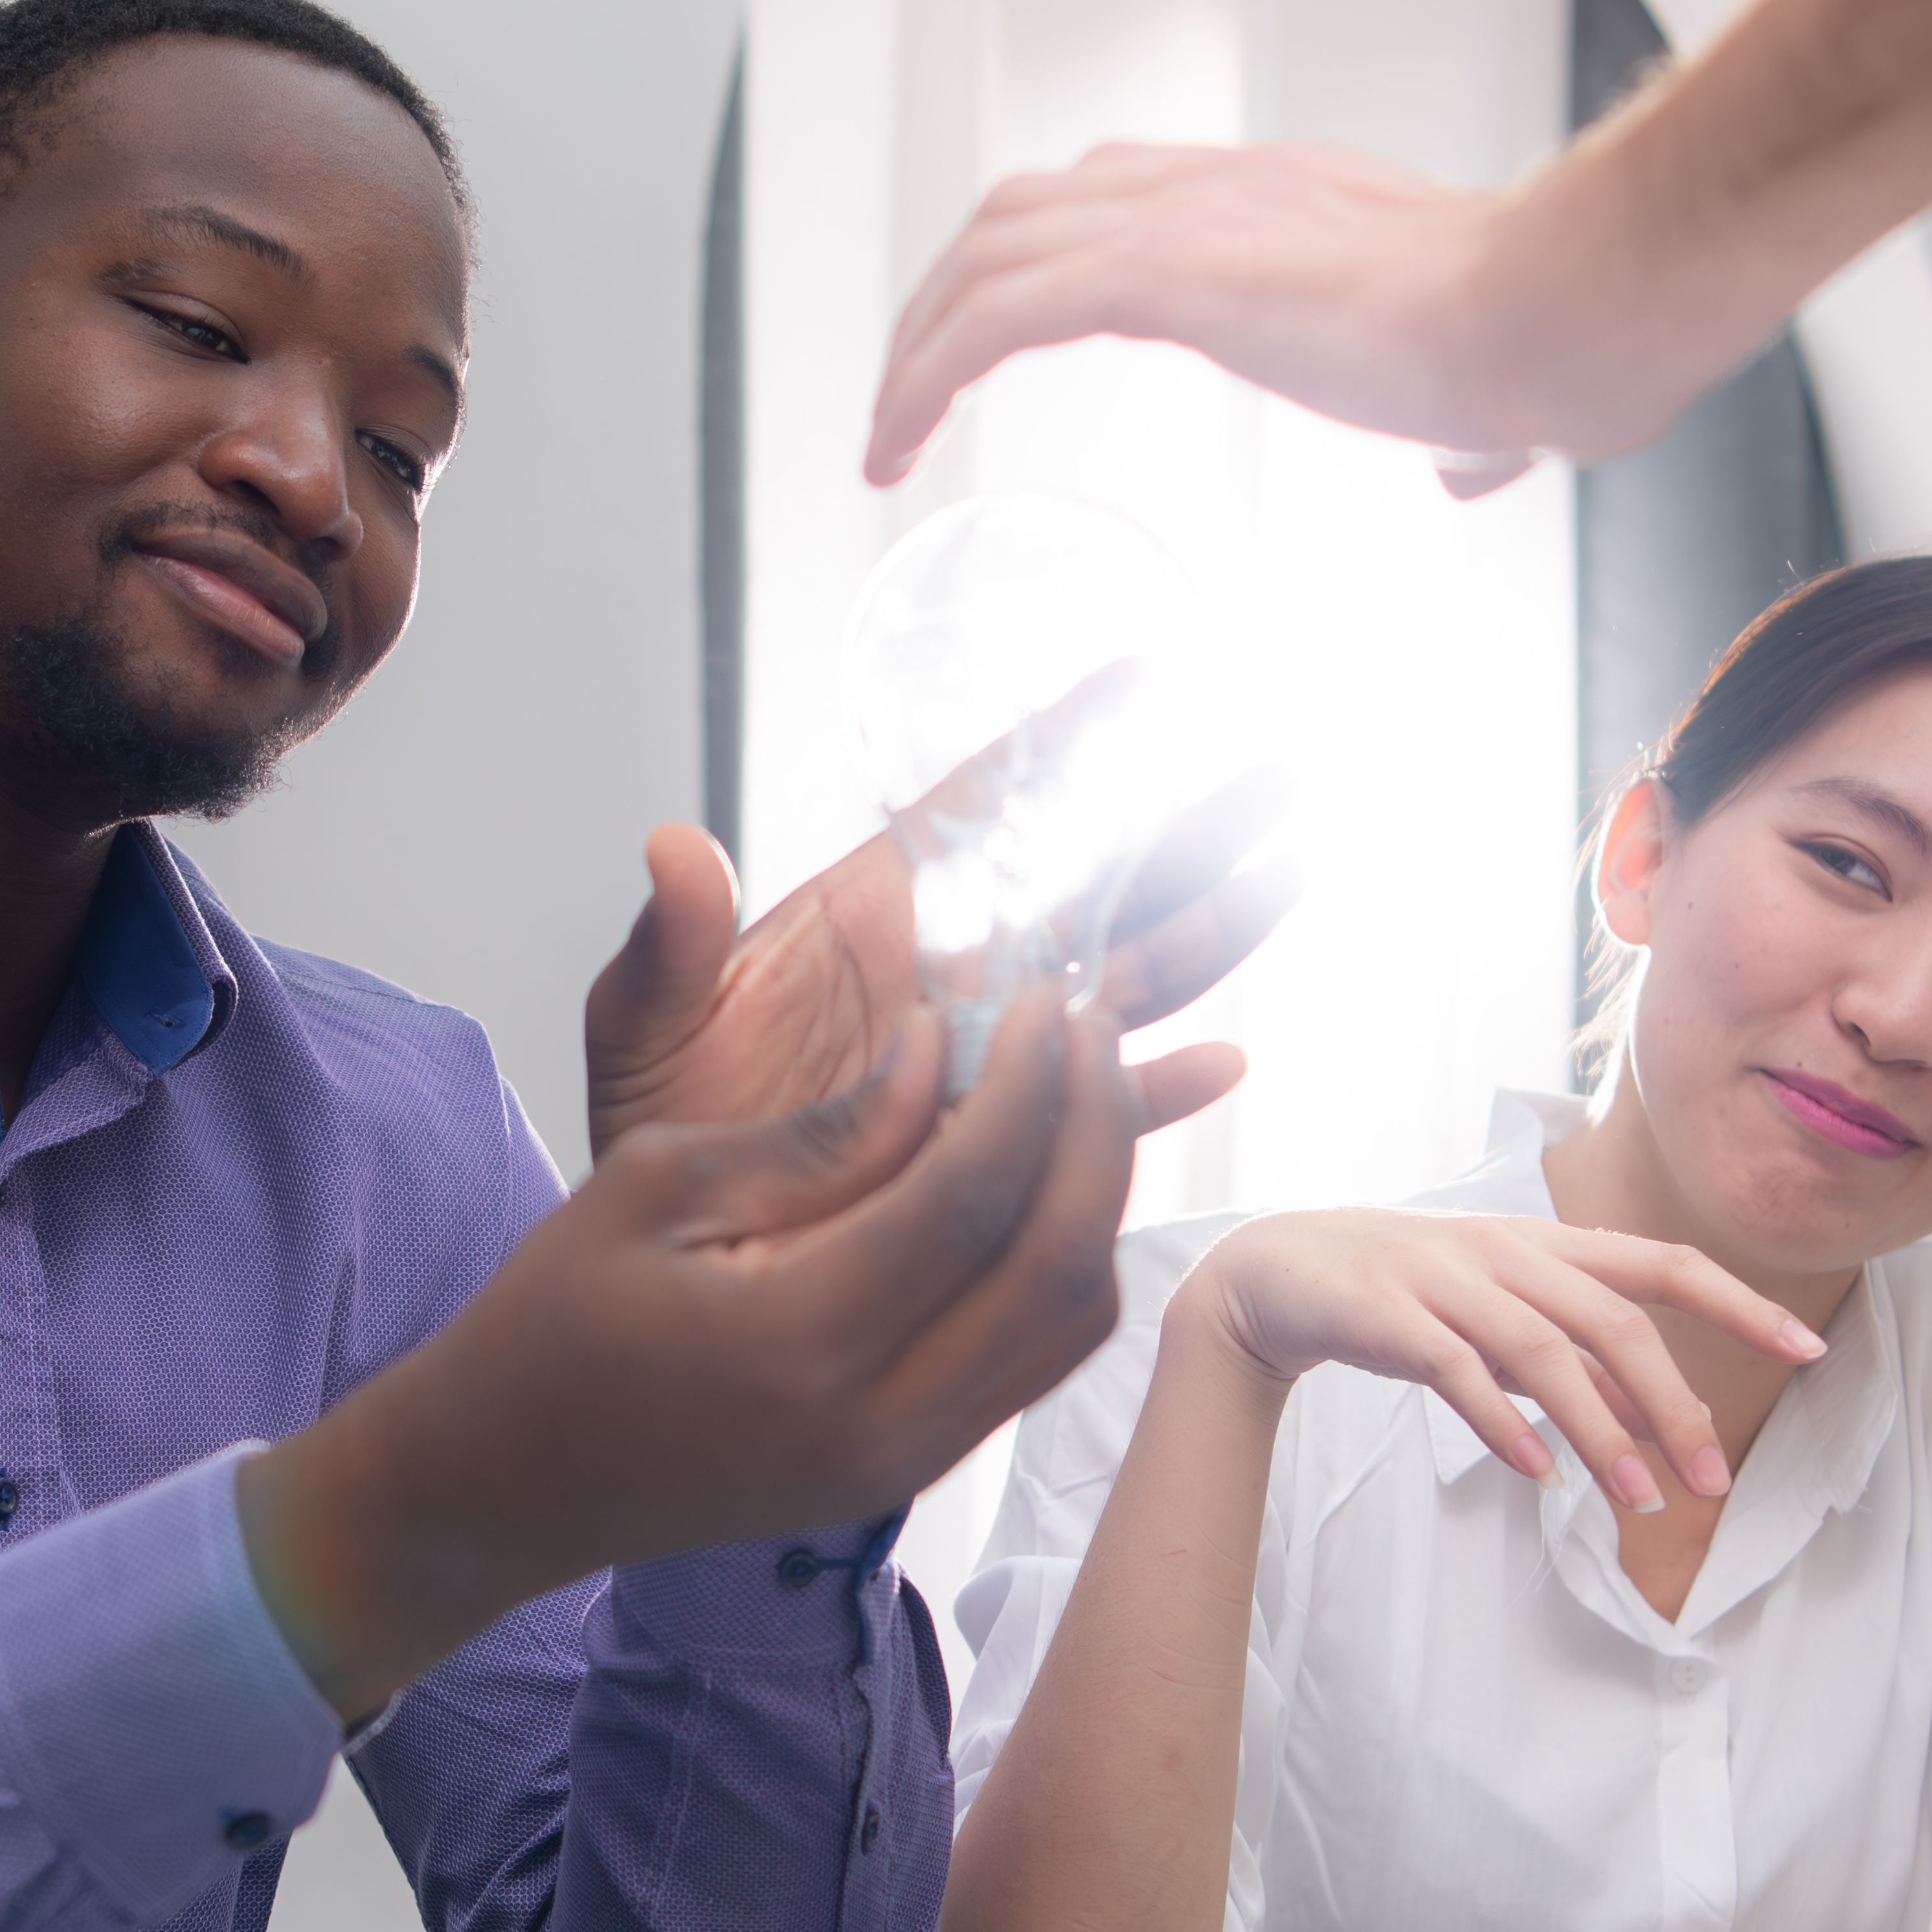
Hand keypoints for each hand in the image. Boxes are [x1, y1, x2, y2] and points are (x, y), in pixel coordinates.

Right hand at [250, 984, 1147, 1711]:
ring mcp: (903, 1463)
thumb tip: (941, 1056)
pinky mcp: (911, 1472)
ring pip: (1070, 1321)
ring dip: (1096, 1197)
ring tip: (1077, 1091)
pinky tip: (1036, 1180)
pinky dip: (1061, 1263)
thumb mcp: (653, 1185)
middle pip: (1057, 1264)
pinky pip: (1036, 1362)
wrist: (508, 1481)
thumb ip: (815, 1133)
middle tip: (1087, 1027)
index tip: (1042, 999)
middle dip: (1096, 1127)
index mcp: (797, 1342)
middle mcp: (876, 1423)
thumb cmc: (554, 1319)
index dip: (1027, 1083)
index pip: (972, 1196)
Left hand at [581, 740, 1298, 1159]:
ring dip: (1207, 931)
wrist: (683, 1255)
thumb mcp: (647, 1024)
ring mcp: (991, 1052)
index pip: (988, 808)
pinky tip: (1223, 1061)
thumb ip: (670, 941)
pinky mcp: (1004, 1137)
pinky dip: (1159, 1087)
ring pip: (1125, 977)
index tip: (1148, 676)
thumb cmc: (664, 1122)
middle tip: (1277, 772)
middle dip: (1187, 826)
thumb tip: (673, 846)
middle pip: (1096, 880)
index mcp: (878, 910)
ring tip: (1285, 874)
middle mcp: (955, 970)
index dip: (1067, 744)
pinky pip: (1098, 1106)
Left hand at [866, 140, 1566, 493]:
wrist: (1559, 306)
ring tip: (888, 432)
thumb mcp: (1482, 390)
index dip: (1041, 260)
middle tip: (911, 394)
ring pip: (991, 250)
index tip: (1003, 337)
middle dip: (951, 296)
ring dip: (920, 339)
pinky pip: (1000, 314)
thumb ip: (1460, 425)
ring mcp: (1186, 221)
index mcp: (1279, 203)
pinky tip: (897, 439)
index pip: (1118, 198)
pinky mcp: (1166, 272)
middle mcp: (1217, 189)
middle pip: (1026, 210)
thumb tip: (1472, 468)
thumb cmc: (1539, 345)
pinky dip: (927, 373)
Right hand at [1171, 1209, 1822, 1512]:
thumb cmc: (1405, 1297)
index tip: (1810, 1348)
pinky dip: (1503, 1425)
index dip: (1741, 1302)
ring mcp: (1445, 1279)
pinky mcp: (1388, 1316)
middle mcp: (1507, 1253)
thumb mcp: (1500, 1319)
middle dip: (1674, 1403)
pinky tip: (1539, 1475)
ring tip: (1639, 1502)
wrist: (1273, 1272)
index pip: (1665, 1264)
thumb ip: (1573, 1360)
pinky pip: (1457, 1372)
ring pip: (1544, 1352)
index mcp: (1546, 1244)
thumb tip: (1655, 1417)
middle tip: (1712, 1481)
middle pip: (1615, 1320)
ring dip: (1601, 1431)